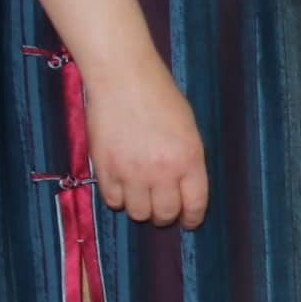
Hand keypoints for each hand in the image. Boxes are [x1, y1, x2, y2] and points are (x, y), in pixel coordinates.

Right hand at [82, 58, 209, 228]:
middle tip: (162, 209)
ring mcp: (131, 173)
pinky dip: (118, 199)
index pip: (195, 204)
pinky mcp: (105, 170)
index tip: (188, 222)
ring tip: (141, 196)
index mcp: (189, 160)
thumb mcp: (188, 129)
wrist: (124, 80)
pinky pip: (113, 201)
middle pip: (165, 214)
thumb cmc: (160, 97)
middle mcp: (162, 172)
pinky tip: (122, 187)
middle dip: (165, 216)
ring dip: (141, 208)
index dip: (191, 218)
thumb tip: (184, 188)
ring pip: (138, 213)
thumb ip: (188, 160)